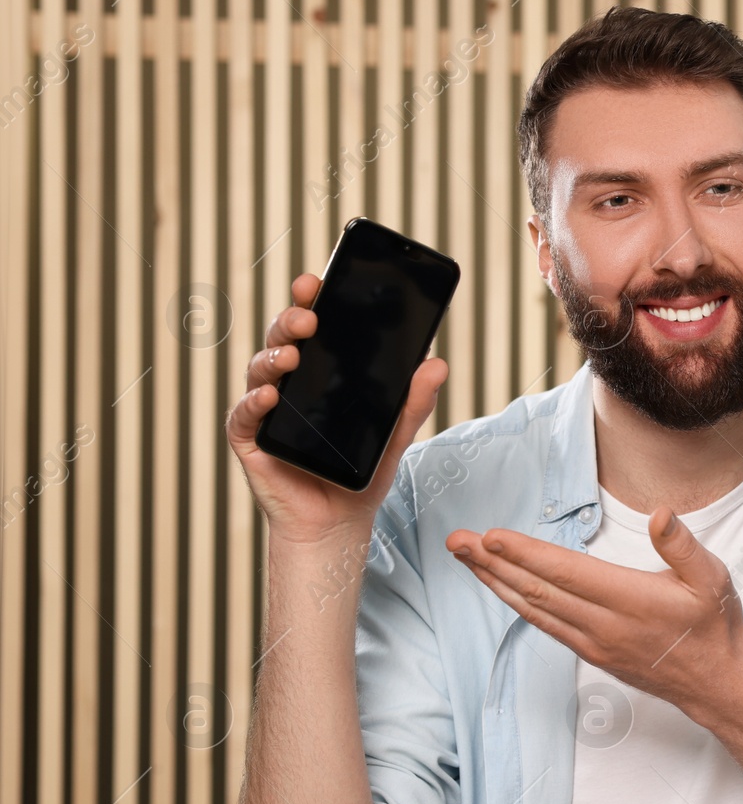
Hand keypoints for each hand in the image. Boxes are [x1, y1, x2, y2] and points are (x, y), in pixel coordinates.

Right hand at [226, 272, 448, 544]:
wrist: (338, 522)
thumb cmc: (361, 472)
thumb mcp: (395, 434)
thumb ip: (413, 401)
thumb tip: (437, 363)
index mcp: (318, 372)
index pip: (311, 328)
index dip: (309, 301)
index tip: (316, 281)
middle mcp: (287, 383)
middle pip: (282, 339)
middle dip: (292, 320)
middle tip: (310, 314)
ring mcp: (264, 409)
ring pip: (259, 370)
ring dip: (274, 357)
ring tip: (294, 354)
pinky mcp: (250, 439)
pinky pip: (244, 415)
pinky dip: (253, 403)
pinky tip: (269, 397)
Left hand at [446, 509, 742, 714]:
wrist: (716, 682)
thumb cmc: (713, 625)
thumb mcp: (712, 578)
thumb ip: (682, 546)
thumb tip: (661, 515)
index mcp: (631, 600)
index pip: (567, 573)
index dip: (526, 554)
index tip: (492, 537)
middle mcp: (605, 624)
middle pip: (538, 590)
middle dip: (493, 564)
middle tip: (458, 541)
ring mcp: (593, 642)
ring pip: (534, 609)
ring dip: (496, 582)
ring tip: (466, 558)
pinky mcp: (590, 653)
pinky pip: (545, 624)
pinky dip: (517, 602)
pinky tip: (500, 586)